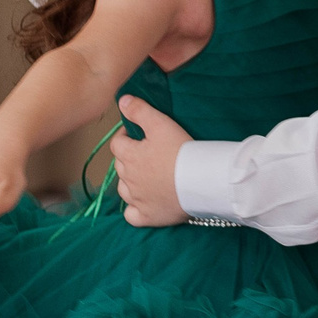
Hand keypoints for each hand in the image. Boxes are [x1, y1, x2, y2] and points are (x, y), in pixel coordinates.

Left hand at [107, 96, 189, 227]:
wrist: (200, 181)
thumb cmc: (181, 151)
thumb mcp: (161, 123)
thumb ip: (139, 111)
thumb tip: (122, 100)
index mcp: (129, 156)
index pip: (117, 143)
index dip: (126, 137)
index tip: (138, 135)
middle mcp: (128, 179)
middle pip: (120, 166)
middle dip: (129, 158)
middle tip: (148, 153)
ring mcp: (136, 200)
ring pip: (123, 189)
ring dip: (130, 182)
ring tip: (147, 176)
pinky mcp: (147, 217)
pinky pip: (131, 216)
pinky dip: (134, 209)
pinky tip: (143, 202)